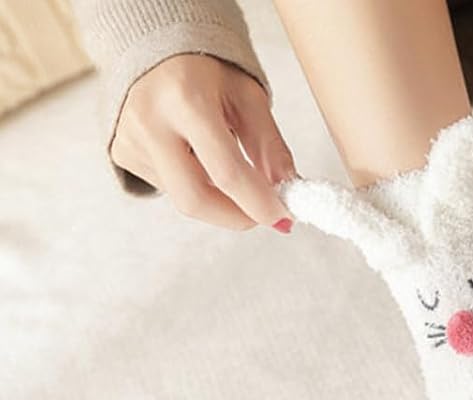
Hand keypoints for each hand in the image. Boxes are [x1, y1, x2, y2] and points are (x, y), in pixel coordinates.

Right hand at [110, 54, 295, 230]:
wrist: (151, 45)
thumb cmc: (204, 70)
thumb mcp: (247, 96)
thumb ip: (270, 146)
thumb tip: (286, 190)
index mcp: (185, 98)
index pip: (226, 171)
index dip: (259, 204)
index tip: (282, 217)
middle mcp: (150, 120)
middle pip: (195, 199)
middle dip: (236, 217)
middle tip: (261, 214)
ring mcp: (130, 138)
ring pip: (183, 197)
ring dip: (217, 197)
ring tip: (225, 165)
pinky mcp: (122, 152)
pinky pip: (169, 187)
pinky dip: (194, 183)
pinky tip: (194, 155)